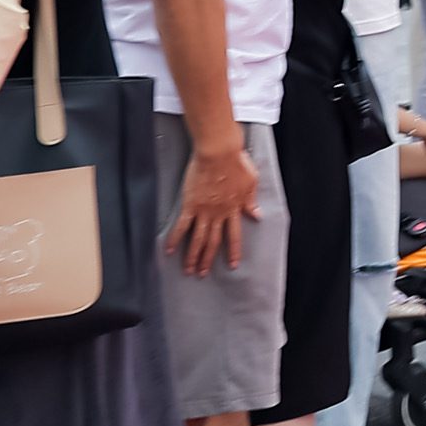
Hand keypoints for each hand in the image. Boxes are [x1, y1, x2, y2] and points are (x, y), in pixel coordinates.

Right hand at [169, 140, 260, 275]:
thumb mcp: (251, 182)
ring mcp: (203, 211)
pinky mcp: (189, 205)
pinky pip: (181, 226)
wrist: (219, 152)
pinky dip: (174, 239)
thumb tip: (256, 215)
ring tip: (188, 270)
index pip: (234, 236)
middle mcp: (219, 214)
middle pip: (213, 242)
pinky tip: (168, 249)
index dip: (232, 251)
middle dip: (208, 259)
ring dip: (192, 256)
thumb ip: (251, 201)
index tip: (232, 264)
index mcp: (234, 209)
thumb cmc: (236, 162)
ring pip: (197, 239)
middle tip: (203, 273)